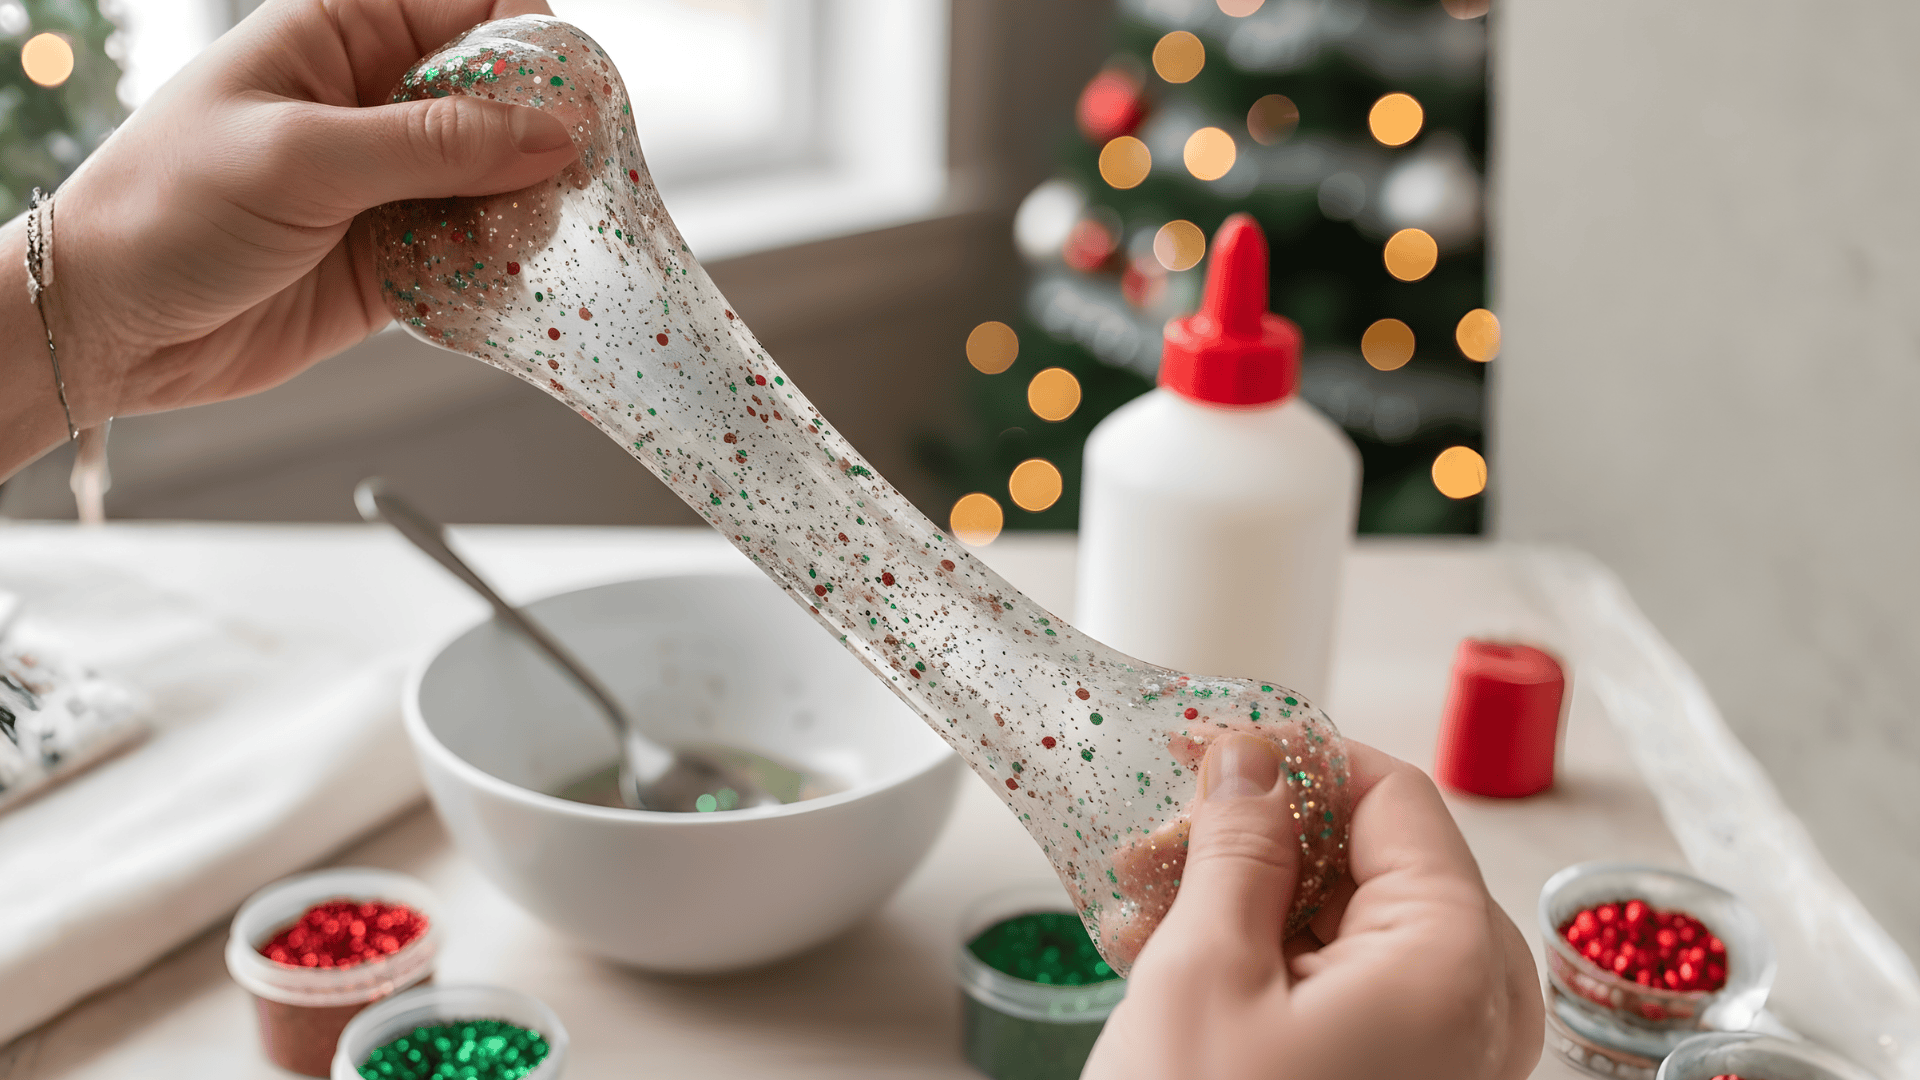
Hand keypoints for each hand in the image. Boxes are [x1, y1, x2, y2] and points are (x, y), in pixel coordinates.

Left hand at [2, 0, 575, 473]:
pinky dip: (496, 270)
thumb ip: (434, 145)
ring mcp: (387, 184)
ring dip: (523, 212)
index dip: (531, 46)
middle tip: (567, 181)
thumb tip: (551, 133)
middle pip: (501, 101)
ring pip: (498, 183)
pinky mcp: (394, 260)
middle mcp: (373, 104)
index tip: (570, 101)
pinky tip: (498, 282)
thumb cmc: (165, 209)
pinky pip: (473, 255)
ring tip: (525, 239)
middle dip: (541, 140)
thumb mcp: (302, 158)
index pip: (471, 10)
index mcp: (341, 35)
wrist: (106, 324)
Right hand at [1082, 734, 1543, 1079]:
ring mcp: (1451, 1058)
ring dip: (1244, 899)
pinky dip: (1266, 963)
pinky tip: (1169, 960)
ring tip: (1137, 908)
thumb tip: (1252, 756)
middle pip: (1374, 860)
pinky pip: (1349, 990)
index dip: (1292, 753)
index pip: (1392, 794)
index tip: (1204, 742)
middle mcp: (1481, 1007)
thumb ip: (1238, 844)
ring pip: (1352, 925)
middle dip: (1256, 838)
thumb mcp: (1204, 975)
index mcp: (1455, 960)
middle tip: (1153, 842)